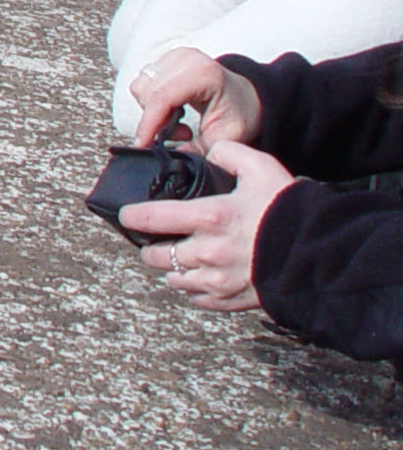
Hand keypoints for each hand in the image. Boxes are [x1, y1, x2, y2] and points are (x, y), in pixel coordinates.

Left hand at [140, 137, 319, 312]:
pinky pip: (196, 298)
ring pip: (173, 279)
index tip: (128, 215)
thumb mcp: (262, 169)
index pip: (150, 218)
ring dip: (172, 269)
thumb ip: (230, 154)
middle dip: (152, 247)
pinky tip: (200, 277)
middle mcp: (207, 252)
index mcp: (210, 217)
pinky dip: (193, 288)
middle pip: (156, 256)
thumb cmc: (289, 210)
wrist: (322, 251)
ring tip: (181, 258)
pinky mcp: (230, 299)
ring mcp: (217, 280)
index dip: (132, 216)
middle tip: (159, 239)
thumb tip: (210, 150)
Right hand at [143, 51, 253, 146]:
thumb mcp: (226, 137)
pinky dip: (152, 102)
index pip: (162, 97)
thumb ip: (198, 149)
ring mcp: (174, 57)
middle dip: (154, 120)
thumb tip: (172, 157)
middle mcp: (186, 59)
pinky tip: (172, 109)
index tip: (143, 144)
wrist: (246, 96)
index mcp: (204, 73)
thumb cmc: (240, 112)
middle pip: (147, 93)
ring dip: (152, 111)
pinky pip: (143, 83)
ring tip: (177, 121)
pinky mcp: (166, 60)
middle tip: (179, 134)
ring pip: (141, 88)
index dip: (148, 124)